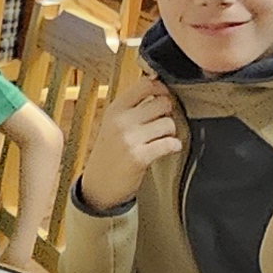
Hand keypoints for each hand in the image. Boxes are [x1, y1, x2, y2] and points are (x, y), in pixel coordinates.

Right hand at [78, 77, 180, 210]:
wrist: (98, 187)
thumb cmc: (109, 154)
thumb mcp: (113, 124)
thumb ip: (132, 108)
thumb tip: (161, 91)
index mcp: (115, 109)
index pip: (145, 85)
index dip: (162, 88)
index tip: (166, 95)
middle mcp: (121, 121)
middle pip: (162, 102)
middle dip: (169, 112)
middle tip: (164, 122)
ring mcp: (129, 139)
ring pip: (168, 123)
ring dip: (171, 131)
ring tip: (164, 138)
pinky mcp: (139, 157)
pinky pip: (169, 143)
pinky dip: (174, 146)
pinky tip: (170, 148)